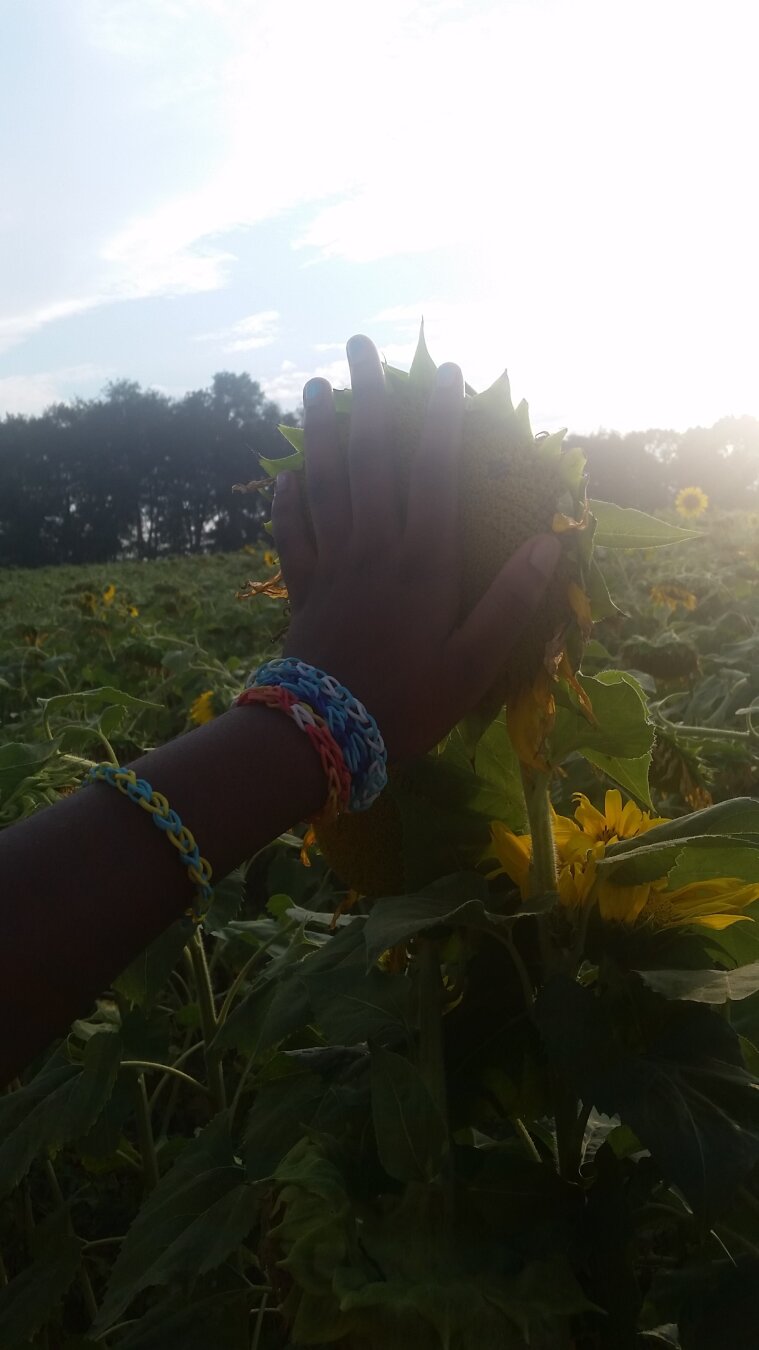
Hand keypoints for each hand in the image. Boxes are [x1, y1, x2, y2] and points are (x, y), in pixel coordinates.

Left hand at [272, 334, 560, 761]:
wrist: (325, 738)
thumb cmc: (409, 702)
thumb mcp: (475, 661)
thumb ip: (511, 600)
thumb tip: (552, 543)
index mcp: (421, 559)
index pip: (432, 470)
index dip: (439, 417)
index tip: (445, 372)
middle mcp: (373, 546)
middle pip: (368, 457)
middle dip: (367, 397)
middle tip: (358, 345)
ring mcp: (331, 563)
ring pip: (322, 481)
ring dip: (318, 431)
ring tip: (316, 387)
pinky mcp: (301, 587)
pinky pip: (290, 531)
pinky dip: (286, 498)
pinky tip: (284, 473)